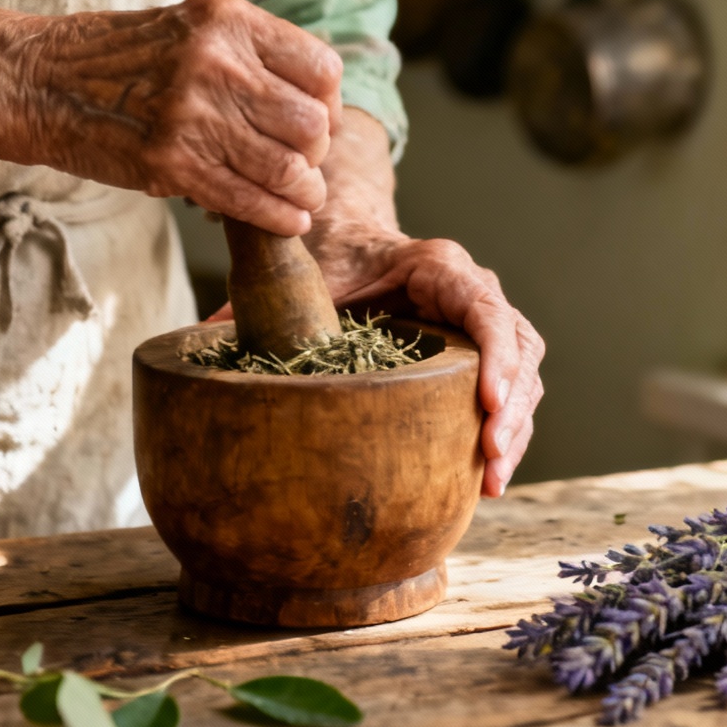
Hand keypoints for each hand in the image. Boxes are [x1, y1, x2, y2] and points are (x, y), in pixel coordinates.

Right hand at [20, 0, 342, 235]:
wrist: (36, 80)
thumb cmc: (117, 58)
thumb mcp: (189, 28)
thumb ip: (249, 55)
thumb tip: (316, 107)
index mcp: (228, 21)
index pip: (322, 70)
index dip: (328, 105)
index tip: (317, 122)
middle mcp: (217, 63)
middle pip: (312, 124)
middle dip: (317, 153)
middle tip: (302, 163)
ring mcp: (194, 114)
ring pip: (288, 167)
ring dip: (304, 191)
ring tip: (299, 196)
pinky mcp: (171, 163)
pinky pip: (249, 199)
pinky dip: (278, 216)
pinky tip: (287, 219)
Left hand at [206, 228, 545, 496]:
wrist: (351, 243)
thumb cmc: (332, 258)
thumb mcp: (302, 270)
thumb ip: (261, 302)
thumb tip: (202, 342)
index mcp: (439, 266)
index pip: (486, 307)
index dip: (496, 357)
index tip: (488, 404)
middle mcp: (473, 291)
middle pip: (519, 346)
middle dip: (512, 408)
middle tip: (490, 460)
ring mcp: (484, 324)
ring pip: (524, 374)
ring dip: (516, 430)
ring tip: (493, 482)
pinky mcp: (483, 356)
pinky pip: (512, 394)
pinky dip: (508, 434)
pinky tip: (489, 480)